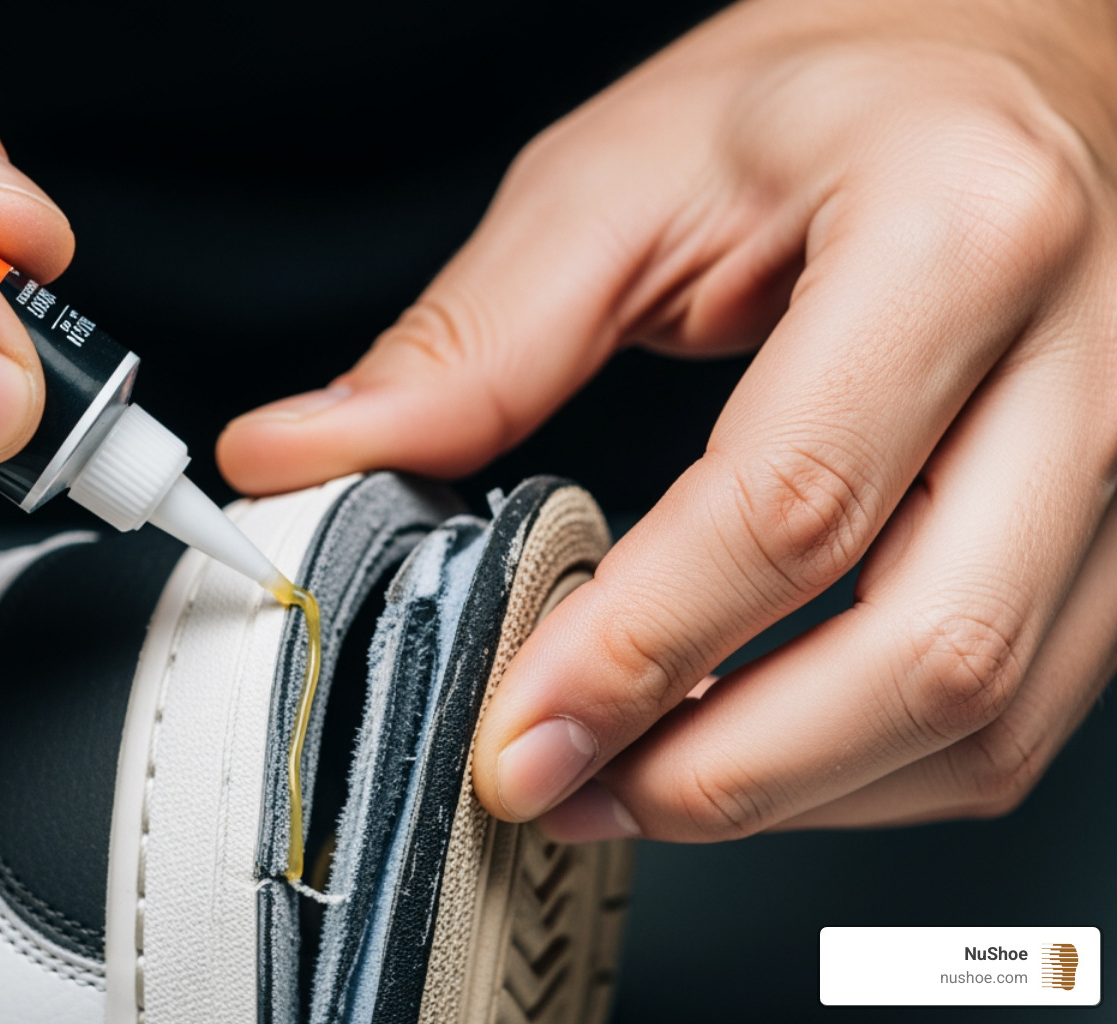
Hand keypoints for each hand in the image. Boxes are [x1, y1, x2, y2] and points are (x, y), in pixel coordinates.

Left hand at [218, 0, 1116, 839]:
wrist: (994, 74)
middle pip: (927, 653)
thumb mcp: (624, 177)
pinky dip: (868, 773)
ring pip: (988, 720)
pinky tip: (750, 753)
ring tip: (631, 785)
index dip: (639, 650)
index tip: (518, 734)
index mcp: (959, 231)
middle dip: (724, 772)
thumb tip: (309, 453)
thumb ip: (473, 342)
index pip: (792, 504)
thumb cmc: (829, 100)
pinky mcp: (1115, 528)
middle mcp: (1091, 358)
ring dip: (793, 796)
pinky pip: (1022, 714)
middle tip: (567, 791)